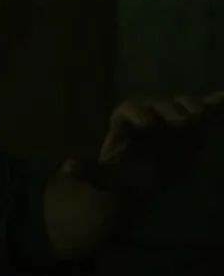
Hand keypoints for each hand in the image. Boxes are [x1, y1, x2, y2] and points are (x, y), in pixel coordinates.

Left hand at [73, 92, 223, 197]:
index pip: (131, 108)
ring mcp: (172, 118)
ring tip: (199, 118)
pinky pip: (205, 111)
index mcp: (126, 121)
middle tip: (181, 123)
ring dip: (192, 107)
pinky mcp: (193, 127)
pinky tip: (223, 97)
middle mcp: (151, 113)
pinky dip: (216, 103)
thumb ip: (89, 171)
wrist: (147, 177)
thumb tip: (68, 167)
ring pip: (182, 104)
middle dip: (169, 110)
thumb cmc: (122, 173)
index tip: (148, 126)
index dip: (138, 113)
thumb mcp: (103, 174)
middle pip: (159, 103)